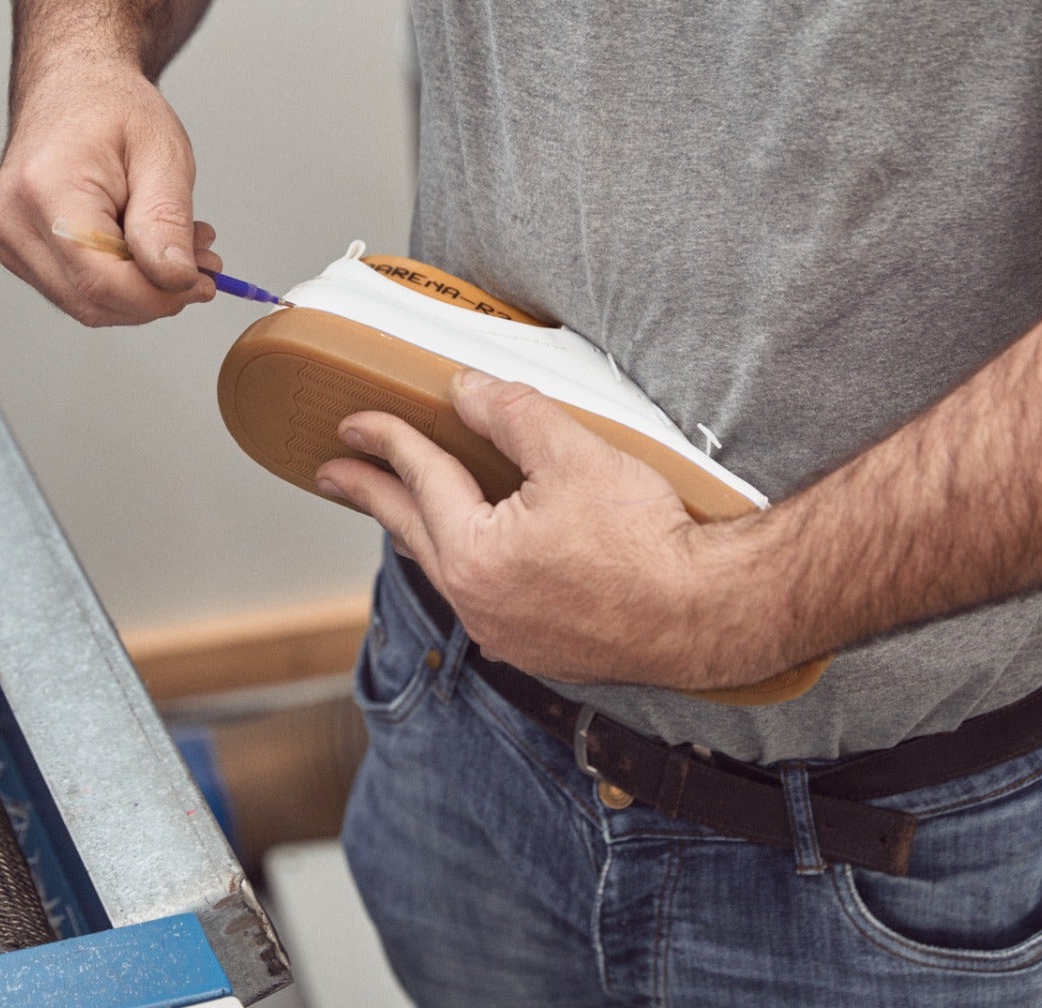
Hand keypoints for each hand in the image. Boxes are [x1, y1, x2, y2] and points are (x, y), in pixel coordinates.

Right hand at [0, 66, 222, 325]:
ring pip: (85, 304)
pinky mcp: (18, 251)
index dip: (159, 295)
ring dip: (141, 291)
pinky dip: (120, 283)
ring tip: (180, 248)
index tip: (203, 284)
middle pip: (92, 300)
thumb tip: (177, 280)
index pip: (101, 279)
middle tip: (202, 264)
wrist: (71, 84)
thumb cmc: (111, 106)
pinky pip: (75, 291)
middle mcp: (12, 218)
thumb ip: (167, 221)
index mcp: (45, 187)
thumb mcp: (161, 154)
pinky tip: (145, 250)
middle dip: (156, 295)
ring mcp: (9, 239)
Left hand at [314, 370, 789, 690]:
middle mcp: (477, 604)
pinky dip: (461, 566)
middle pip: (411, 533)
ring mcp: (506, 634)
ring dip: (416, 534)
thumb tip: (465, 391)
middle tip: (333, 474)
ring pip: (443, 571)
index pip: (420, 480)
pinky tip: (473, 557)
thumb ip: (509, 413)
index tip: (356, 422)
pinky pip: (478, 600)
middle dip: (371, 495)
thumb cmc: (647, 538)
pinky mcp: (539, 649)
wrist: (708, 612)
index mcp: (474, 554)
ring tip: (395, 510)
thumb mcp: (573, 452)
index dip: (386, 440)